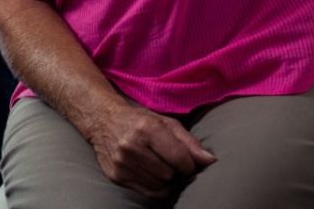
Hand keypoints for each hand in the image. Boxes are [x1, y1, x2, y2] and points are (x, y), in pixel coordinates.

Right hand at [81, 99, 216, 194]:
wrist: (103, 120)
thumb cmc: (140, 120)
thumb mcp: (166, 123)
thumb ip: (189, 142)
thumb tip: (210, 161)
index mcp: (148, 128)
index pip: (180, 158)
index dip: (190, 165)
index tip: (188, 162)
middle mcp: (132, 146)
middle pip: (170, 174)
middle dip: (176, 171)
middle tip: (171, 162)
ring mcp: (122, 163)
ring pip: (159, 186)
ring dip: (166, 180)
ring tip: (160, 166)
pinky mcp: (116, 176)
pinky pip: (147, 192)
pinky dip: (155, 187)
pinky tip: (152, 174)